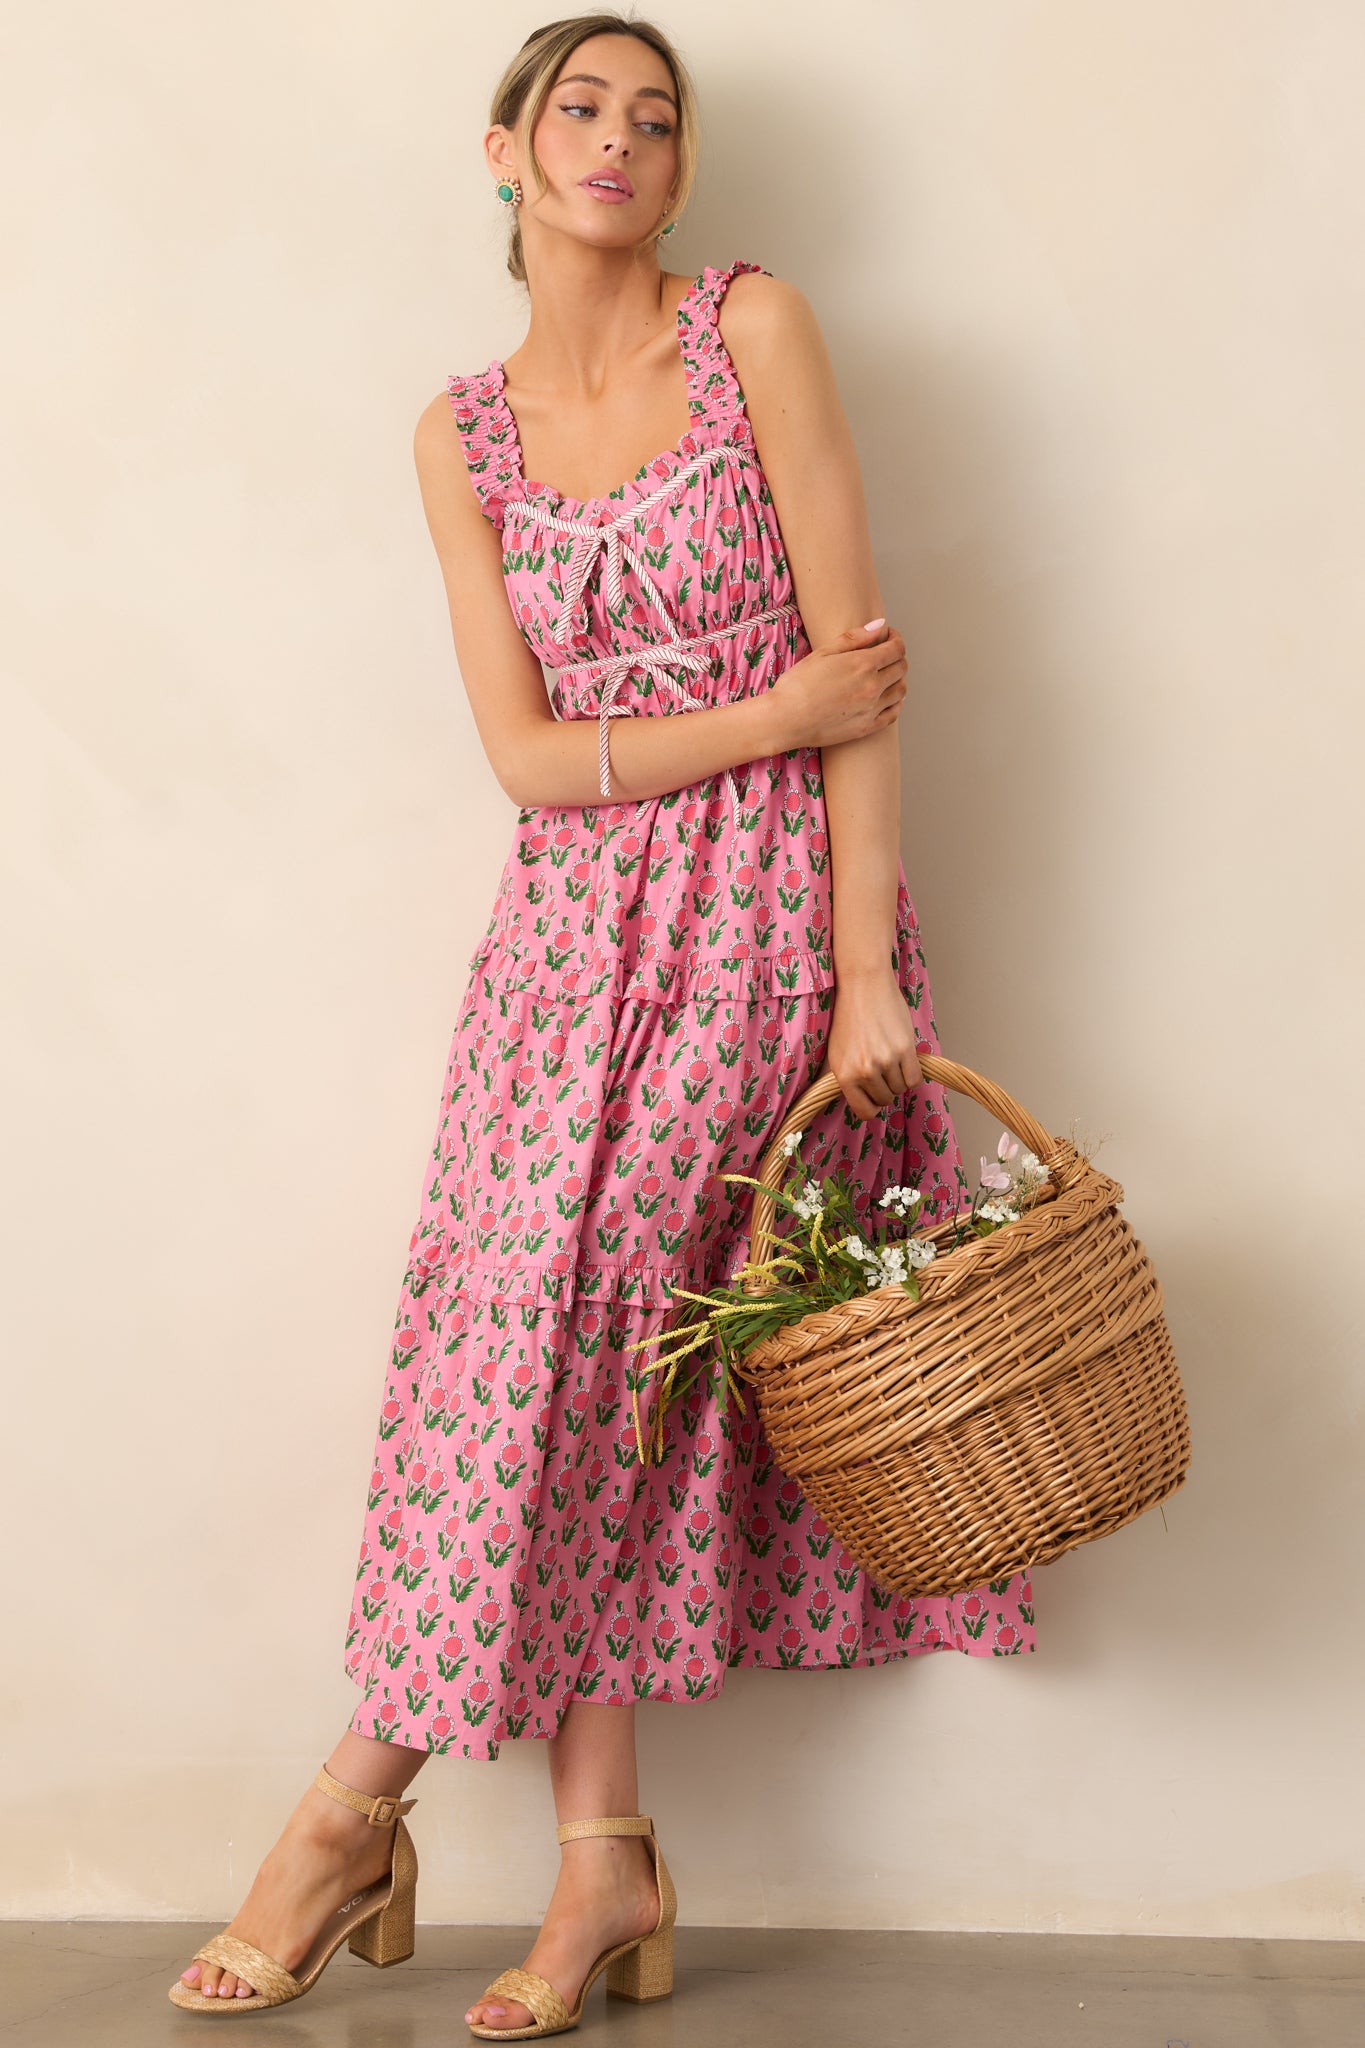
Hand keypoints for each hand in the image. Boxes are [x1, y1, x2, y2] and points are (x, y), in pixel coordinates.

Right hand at [766, 618, 907, 751]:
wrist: (785, 720)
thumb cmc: (798, 685)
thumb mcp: (823, 653)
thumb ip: (854, 638)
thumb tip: (879, 626)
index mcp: (863, 665)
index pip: (896, 648)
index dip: (896, 638)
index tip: (888, 637)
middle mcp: (872, 687)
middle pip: (901, 668)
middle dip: (896, 656)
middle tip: (885, 654)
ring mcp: (872, 709)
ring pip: (901, 690)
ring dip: (898, 679)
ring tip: (886, 675)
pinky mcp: (867, 727)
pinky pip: (894, 713)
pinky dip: (896, 702)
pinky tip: (886, 697)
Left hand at [821, 969, 925, 1121]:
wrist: (863, 985)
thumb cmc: (849, 1016)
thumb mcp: (836, 1052)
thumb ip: (844, 1079)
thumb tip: (856, 1101)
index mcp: (844, 1074)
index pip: (864, 1111)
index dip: (872, 1106)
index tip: (874, 1097)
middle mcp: (864, 1070)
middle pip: (885, 1099)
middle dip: (886, 1088)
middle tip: (882, 1070)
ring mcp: (885, 1060)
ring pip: (901, 1089)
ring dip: (899, 1078)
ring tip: (890, 1059)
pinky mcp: (904, 1049)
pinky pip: (915, 1079)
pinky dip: (912, 1074)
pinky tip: (905, 1061)